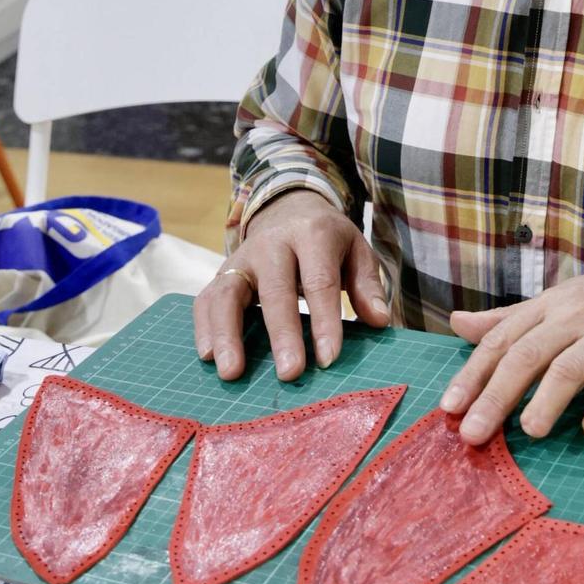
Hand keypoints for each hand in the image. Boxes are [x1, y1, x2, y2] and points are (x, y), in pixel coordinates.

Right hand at [193, 190, 388, 380]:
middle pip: (274, 291)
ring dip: (228, 335)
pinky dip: (204, 328)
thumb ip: (367, 285)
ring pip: (228, 294)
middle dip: (282, 335)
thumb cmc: (328, 242)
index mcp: (312, 235)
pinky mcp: (221, 273)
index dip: (324, 321)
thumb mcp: (356, 250)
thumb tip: (380, 322)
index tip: (329, 358)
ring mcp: (241, 258)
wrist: (288, 209)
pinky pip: (206, 300)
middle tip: (290, 374)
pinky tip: (208, 357)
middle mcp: (272, 244)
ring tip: (233, 373)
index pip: (318, 281)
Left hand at [438, 263, 583, 444]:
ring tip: (529, 432)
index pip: (502, 340)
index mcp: (549, 306)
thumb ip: (508, 318)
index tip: (449, 407)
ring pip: (571, 367)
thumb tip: (457, 323)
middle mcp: (574, 318)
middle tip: (474, 434)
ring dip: (547, 401)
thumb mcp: (557, 302)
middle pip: (528, 355)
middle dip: (496, 395)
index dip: (473, 374)